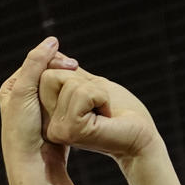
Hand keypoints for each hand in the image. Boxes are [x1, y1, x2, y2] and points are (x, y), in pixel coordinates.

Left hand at [0, 38, 78, 184]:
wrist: (32, 164)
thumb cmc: (23, 130)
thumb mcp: (24, 93)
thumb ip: (35, 64)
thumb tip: (52, 40)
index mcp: (10, 88)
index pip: (35, 62)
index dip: (53, 60)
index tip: (71, 65)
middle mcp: (20, 97)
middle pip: (47, 73)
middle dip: (63, 70)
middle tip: (78, 70)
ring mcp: (36, 108)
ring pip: (57, 86)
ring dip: (69, 82)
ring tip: (81, 81)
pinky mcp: (50, 119)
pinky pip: (63, 100)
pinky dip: (72, 96)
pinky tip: (81, 96)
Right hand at [38, 63, 161, 162]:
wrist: (140, 135)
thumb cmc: (120, 111)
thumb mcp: (90, 85)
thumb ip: (68, 72)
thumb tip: (51, 49)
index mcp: (47, 115)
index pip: (44, 74)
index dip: (69, 72)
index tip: (90, 94)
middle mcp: (46, 124)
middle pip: (50, 76)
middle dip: (82, 81)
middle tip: (97, 103)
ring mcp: (56, 129)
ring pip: (69, 82)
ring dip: (96, 91)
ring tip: (102, 111)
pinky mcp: (70, 131)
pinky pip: (83, 93)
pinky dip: (102, 97)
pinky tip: (105, 116)